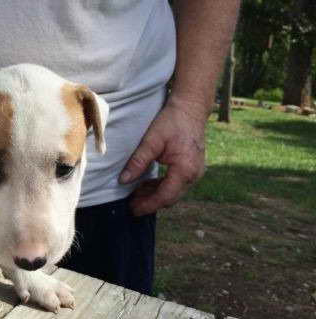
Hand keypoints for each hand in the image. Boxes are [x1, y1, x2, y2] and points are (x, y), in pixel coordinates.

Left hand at [119, 100, 206, 215]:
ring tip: (135, 194)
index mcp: (185, 169)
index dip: (148, 205)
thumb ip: (138, 162)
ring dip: (155, 195)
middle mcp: (194, 175)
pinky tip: (146, 184)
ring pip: (173, 192)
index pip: (165, 196)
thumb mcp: (151, 140)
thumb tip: (123, 181)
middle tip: (130, 204)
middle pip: (170, 198)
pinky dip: (161, 187)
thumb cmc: (172, 121)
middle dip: (150, 203)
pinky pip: (176, 184)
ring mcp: (195, 172)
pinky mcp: (192, 168)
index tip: (133, 209)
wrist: (191, 108)